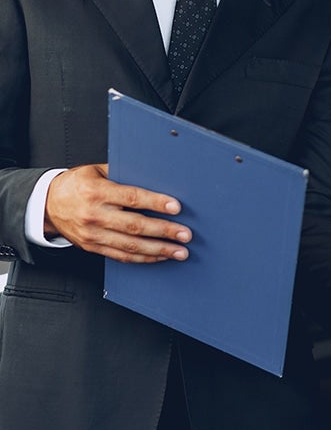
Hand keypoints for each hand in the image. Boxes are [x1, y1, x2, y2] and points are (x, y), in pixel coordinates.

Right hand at [44, 163, 191, 262]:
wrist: (48, 203)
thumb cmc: (78, 183)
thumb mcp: (98, 171)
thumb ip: (125, 175)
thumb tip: (157, 178)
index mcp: (97, 192)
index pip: (132, 198)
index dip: (156, 203)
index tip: (176, 207)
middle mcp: (95, 215)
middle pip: (135, 226)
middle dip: (164, 231)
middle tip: (185, 235)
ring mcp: (93, 234)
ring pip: (130, 246)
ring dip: (158, 250)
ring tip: (179, 252)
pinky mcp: (92, 247)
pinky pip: (121, 256)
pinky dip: (143, 258)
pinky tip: (159, 257)